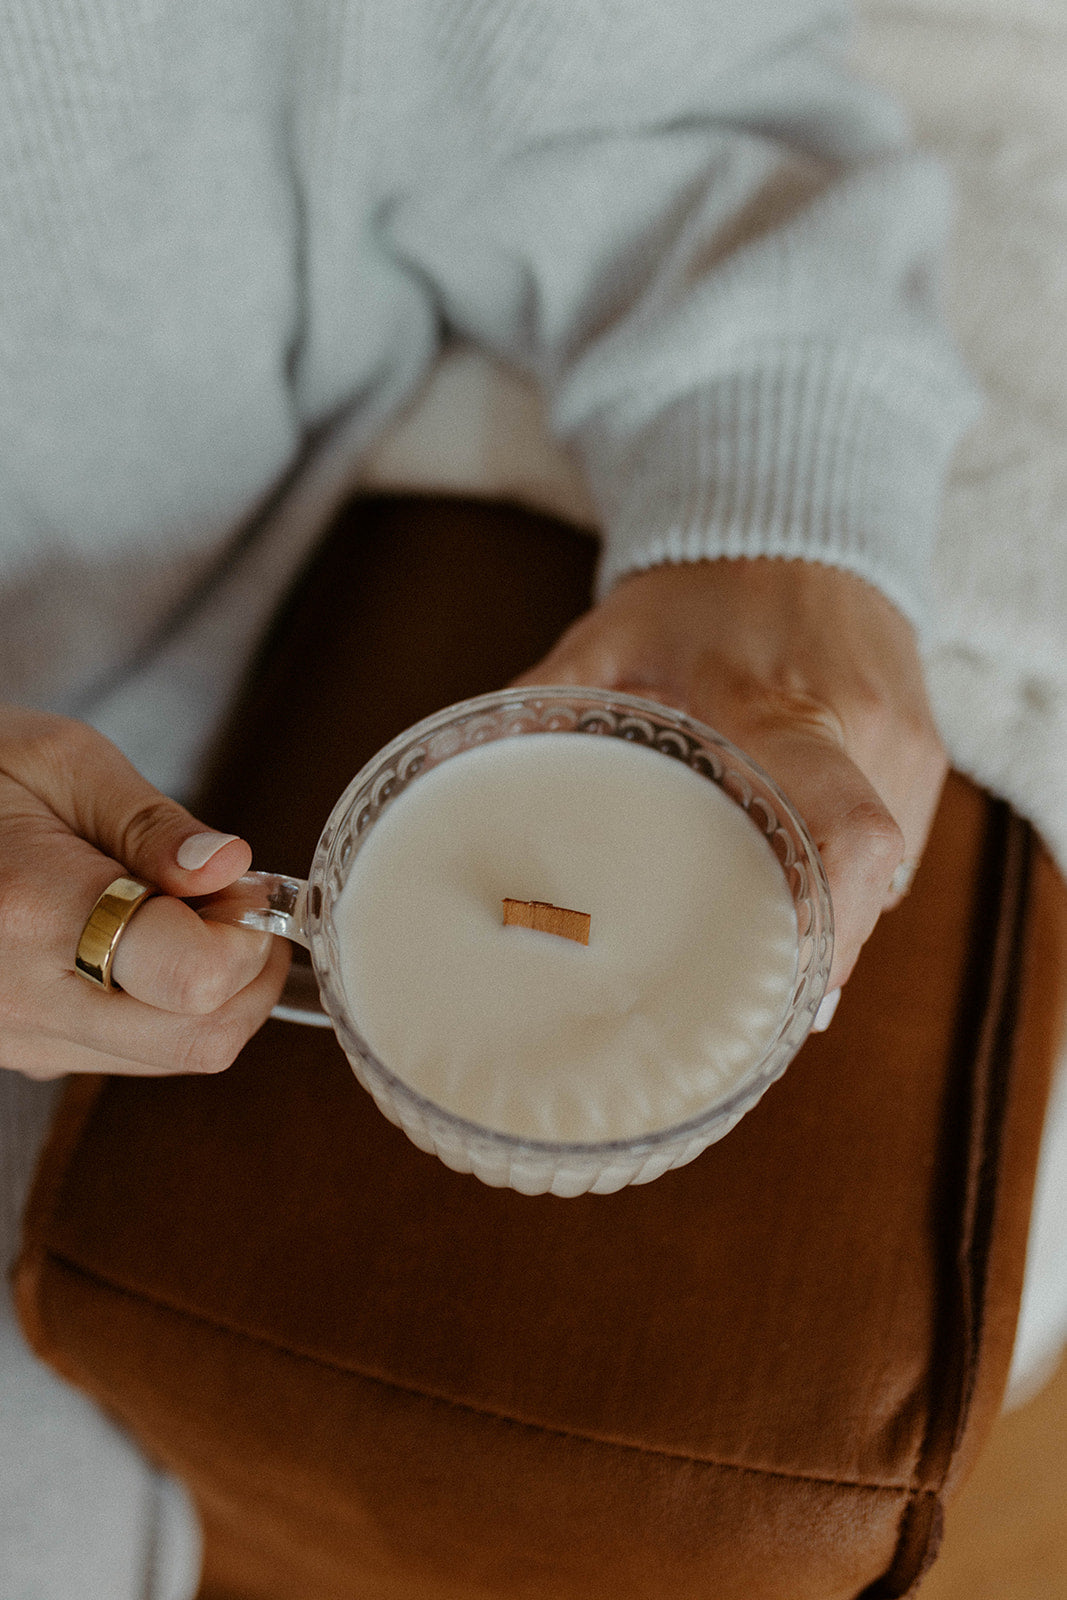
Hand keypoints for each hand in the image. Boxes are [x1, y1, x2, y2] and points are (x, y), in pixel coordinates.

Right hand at [0, 705, 288, 1079]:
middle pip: (198, 1041)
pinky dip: (171, 1009)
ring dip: (215, 996)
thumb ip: (154, 825)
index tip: (242, 888)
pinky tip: (146, 944)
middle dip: (250, 976)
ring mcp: (19, 1035)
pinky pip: (133, 1055)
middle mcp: (22, 996)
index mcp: (31, 909)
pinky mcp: (24, 1049)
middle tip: (236, 908)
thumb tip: (230, 867)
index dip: (246, 937)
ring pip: (173, 1058)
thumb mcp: (61, 761)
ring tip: (185, 917)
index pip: (191, 978)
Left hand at [514, 559, 946, 991]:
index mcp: (792, 709)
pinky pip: (893, 857)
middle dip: (804, 957)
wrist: (802, 522)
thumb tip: (459, 782)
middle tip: (731, 1004)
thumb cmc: (702, 589)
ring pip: (883, 884)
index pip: (847, 836)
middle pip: (864, 891)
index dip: (823, 929)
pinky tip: (784, 898)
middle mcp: (872, 738)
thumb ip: (544, 707)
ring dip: (823, 927)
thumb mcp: (610, 639)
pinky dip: (840, 890)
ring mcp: (910, 752)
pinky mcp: (924, 760)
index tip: (779, 990)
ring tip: (751, 956)